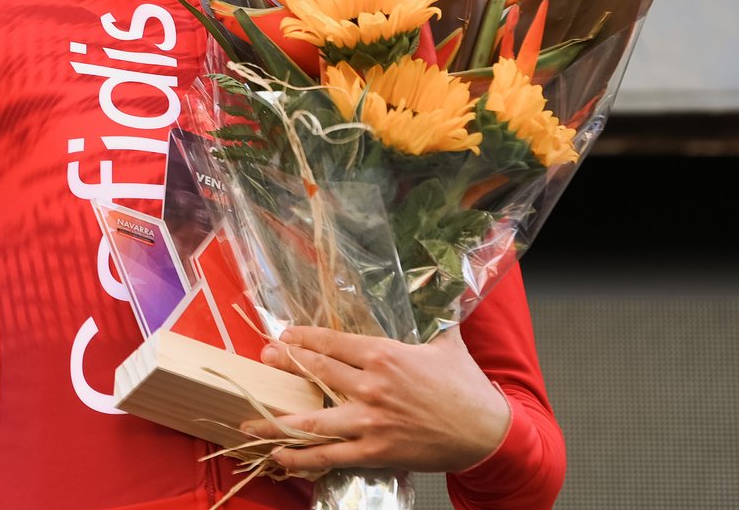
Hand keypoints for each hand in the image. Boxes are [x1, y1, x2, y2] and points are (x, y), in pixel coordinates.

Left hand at [243, 325, 510, 474]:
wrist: (487, 434)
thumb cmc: (466, 387)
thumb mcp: (446, 340)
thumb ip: (431, 314)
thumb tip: (437, 280)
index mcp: (383, 355)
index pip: (331, 341)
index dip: (303, 338)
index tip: (284, 335)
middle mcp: (371, 386)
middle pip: (316, 372)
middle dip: (284, 365)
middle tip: (263, 360)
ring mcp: (371, 422)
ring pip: (314, 420)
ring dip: (279, 418)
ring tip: (250, 416)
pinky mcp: (376, 453)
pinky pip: (332, 456)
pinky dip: (303, 457)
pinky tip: (280, 455)